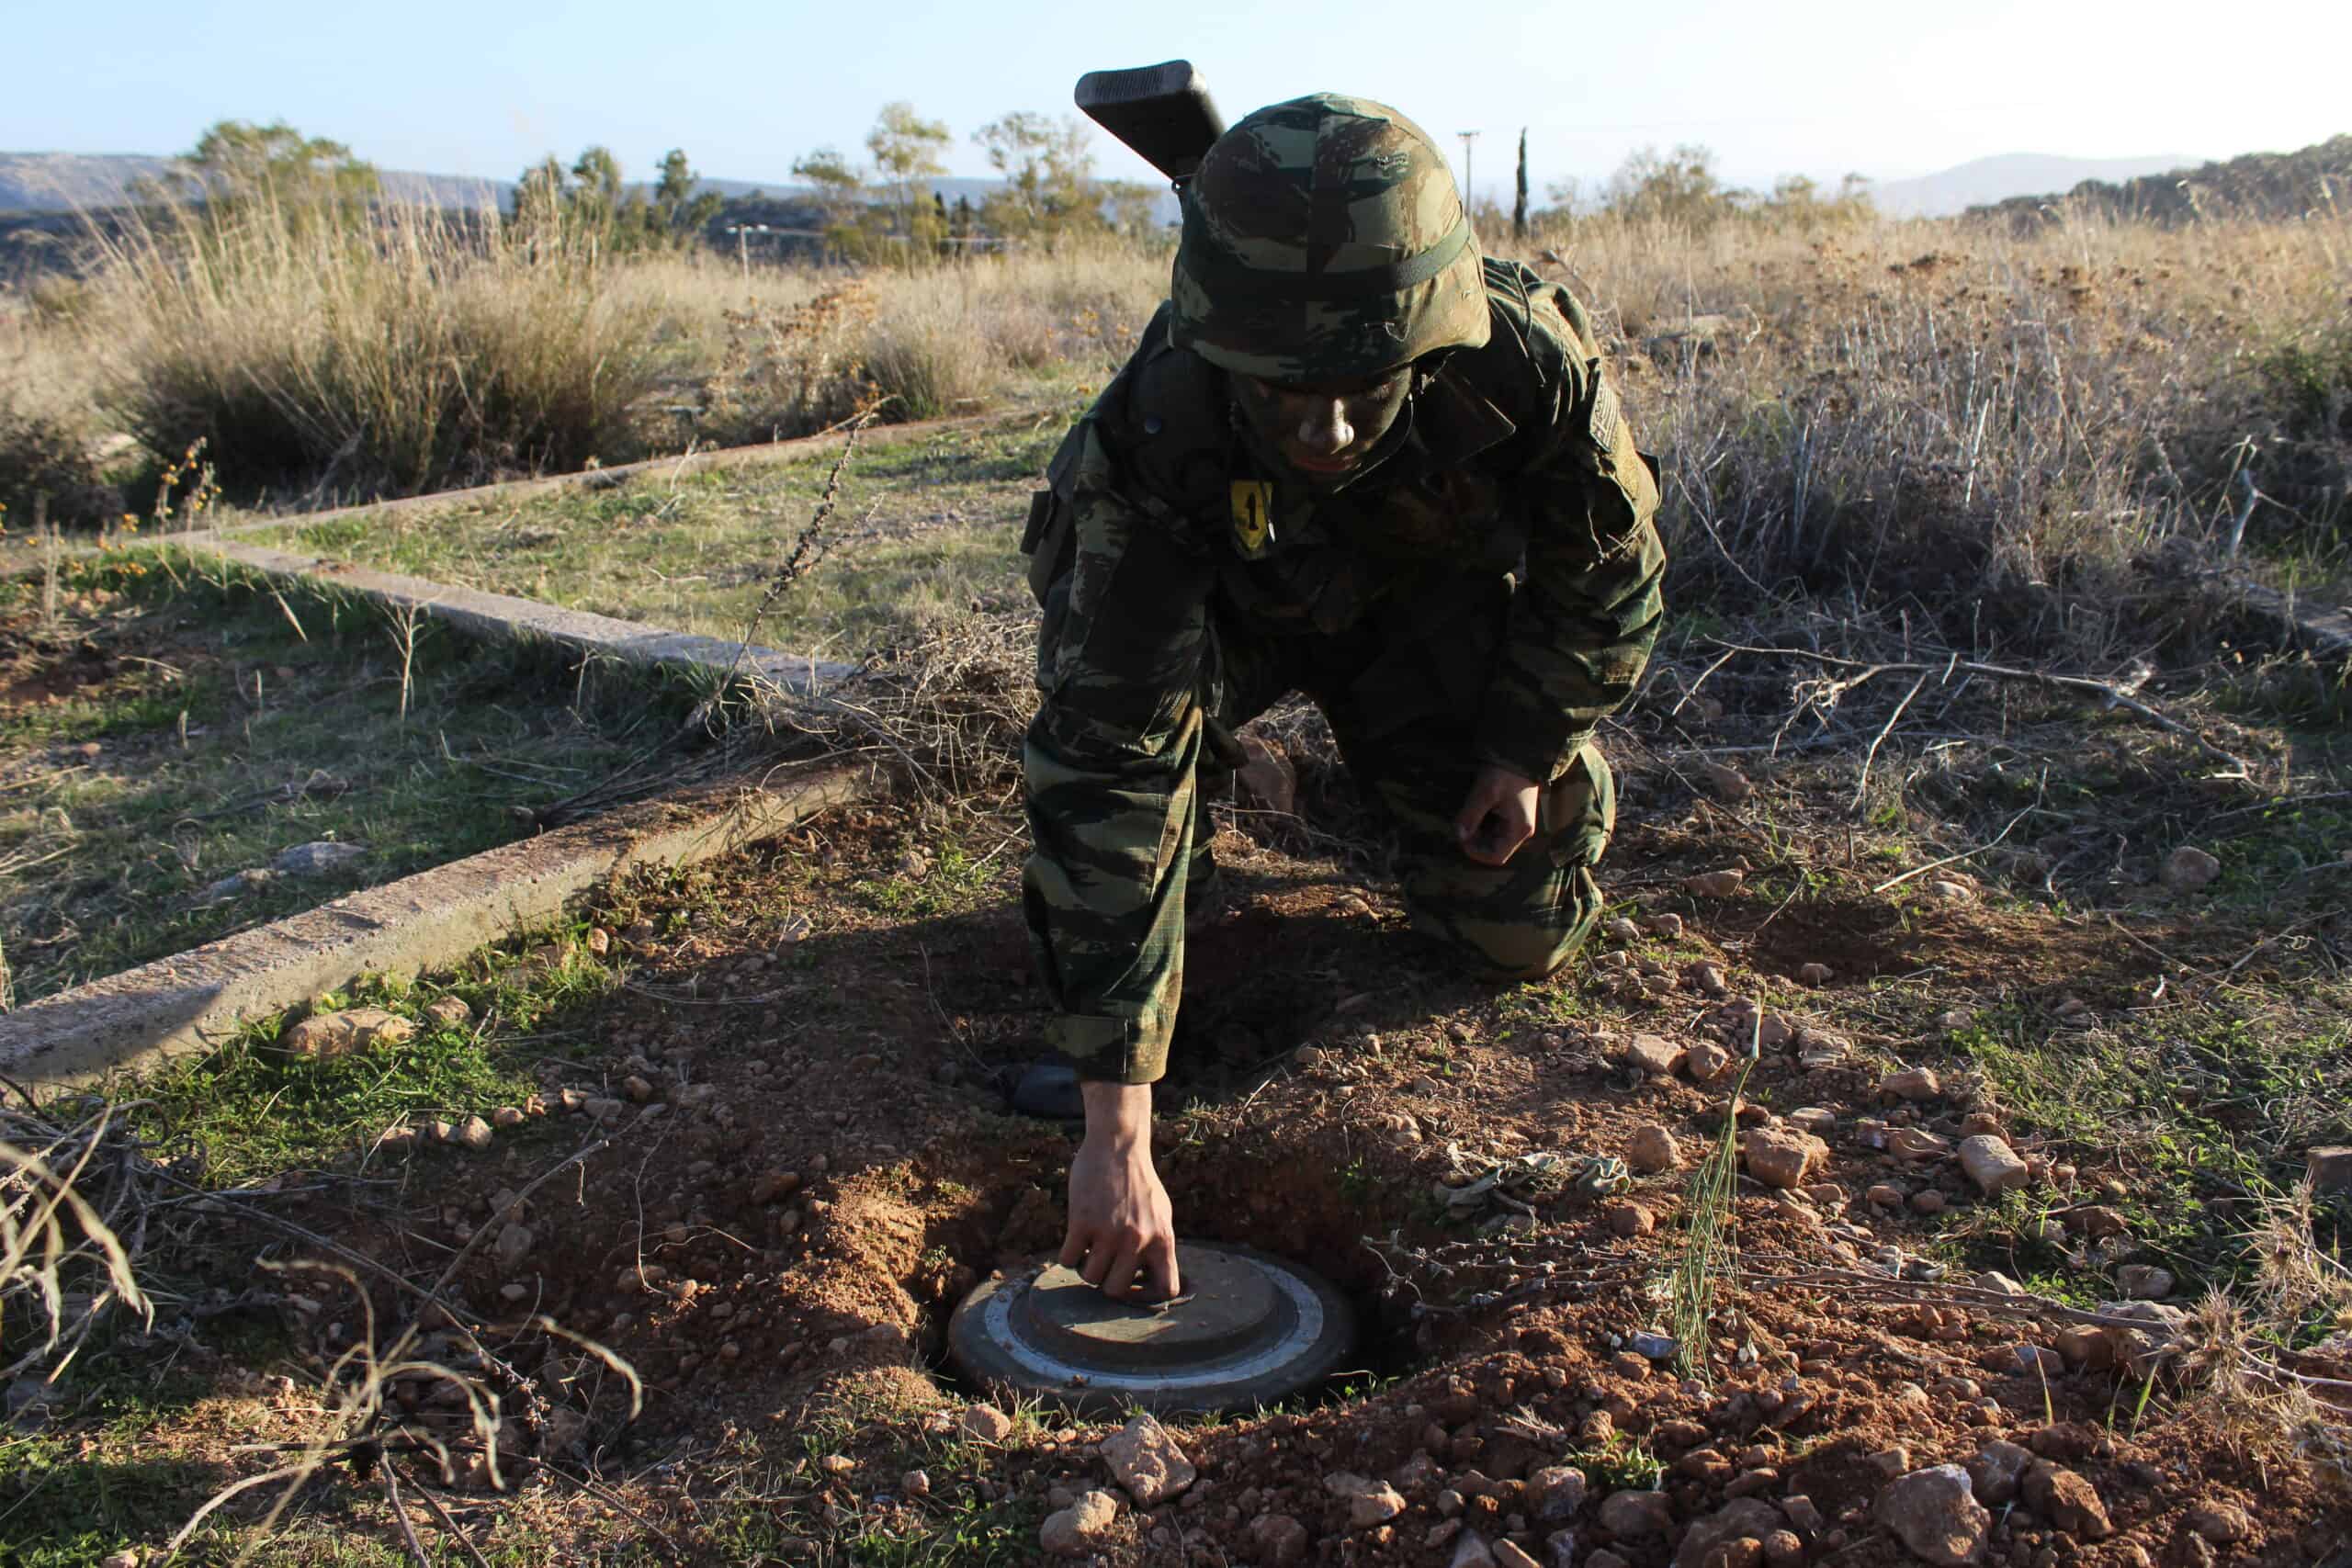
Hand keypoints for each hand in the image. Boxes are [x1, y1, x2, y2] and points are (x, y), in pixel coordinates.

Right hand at [1061, 1082, 1180, 1299]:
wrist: (1117, 1146)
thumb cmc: (1139, 1181)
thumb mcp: (1160, 1213)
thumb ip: (1157, 1244)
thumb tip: (1152, 1278)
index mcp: (1163, 1238)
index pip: (1166, 1289)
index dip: (1149, 1297)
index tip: (1135, 1286)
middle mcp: (1137, 1239)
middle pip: (1116, 1290)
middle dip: (1107, 1282)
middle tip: (1104, 1266)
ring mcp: (1109, 1232)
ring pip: (1090, 1277)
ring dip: (1085, 1269)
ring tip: (1088, 1251)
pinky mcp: (1082, 1221)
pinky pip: (1067, 1259)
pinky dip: (1068, 1255)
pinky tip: (1074, 1241)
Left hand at [1455, 764, 1539, 866]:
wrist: (1521, 753)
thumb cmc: (1506, 773)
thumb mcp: (1484, 793)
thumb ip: (1470, 816)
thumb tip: (1458, 834)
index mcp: (1519, 830)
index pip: (1496, 857)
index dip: (1475, 852)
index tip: (1461, 837)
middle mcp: (1521, 831)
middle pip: (1494, 849)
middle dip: (1475, 841)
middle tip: (1460, 826)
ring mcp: (1517, 823)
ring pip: (1493, 839)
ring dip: (1477, 833)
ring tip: (1465, 818)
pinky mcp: (1512, 815)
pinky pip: (1495, 828)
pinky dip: (1482, 825)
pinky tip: (1473, 812)